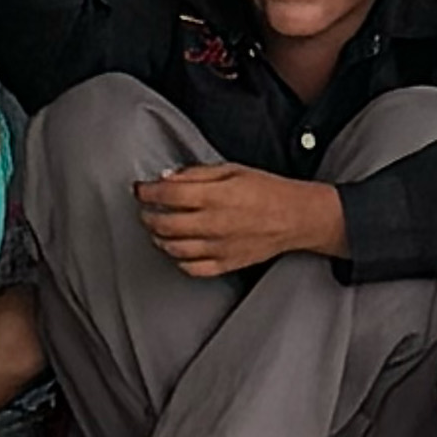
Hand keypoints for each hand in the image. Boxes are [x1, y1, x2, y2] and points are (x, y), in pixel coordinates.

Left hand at [129, 164, 342, 278]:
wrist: (295, 216)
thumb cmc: (266, 190)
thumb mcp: (231, 169)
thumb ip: (196, 173)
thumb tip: (166, 178)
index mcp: (216, 196)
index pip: (167, 195)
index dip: (147, 192)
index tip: (141, 189)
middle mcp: (214, 223)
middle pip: (164, 224)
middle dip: (148, 215)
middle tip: (146, 209)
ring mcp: (219, 247)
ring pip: (173, 248)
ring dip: (158, 237)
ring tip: (158, 228)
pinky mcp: (225, 264)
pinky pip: (191, 267)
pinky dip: (178, 258)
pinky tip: (177, 248)